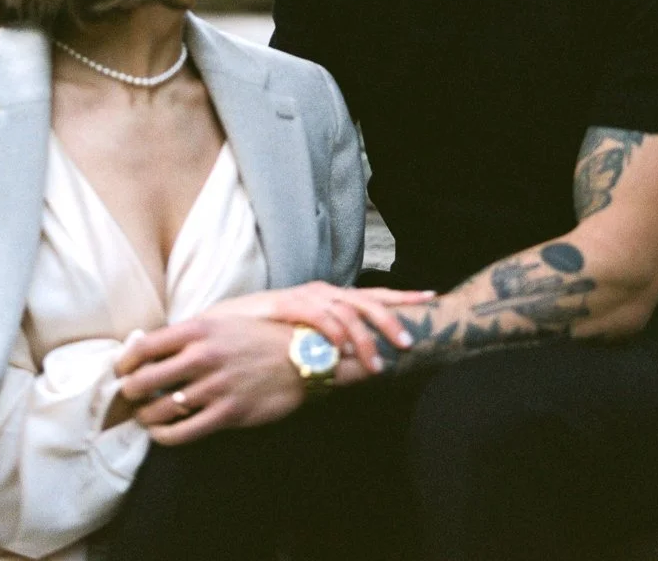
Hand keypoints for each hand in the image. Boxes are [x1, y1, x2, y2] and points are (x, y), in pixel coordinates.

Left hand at [115, 316, 305, 444]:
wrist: (301, 357)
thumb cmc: (258, 335)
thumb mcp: (223, 318)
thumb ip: (189, 331)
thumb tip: (151, 344)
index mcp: (199, 328)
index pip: (144, 346)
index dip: (124, 362)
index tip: (121, 371)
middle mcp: (203, 356)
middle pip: (144, 379)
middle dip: (129, 392)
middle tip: (127, 397)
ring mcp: (216, 386)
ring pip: (160, 409)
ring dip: (145, 416)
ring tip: (142, 415)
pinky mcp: (228, 413)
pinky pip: (183, 432)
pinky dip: (164, 436)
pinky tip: (161, 432)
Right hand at [198, 281, 434, 373]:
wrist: (225, 327)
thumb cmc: (267, 335)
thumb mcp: (308, 340)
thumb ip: (333, 347)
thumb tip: (358, 366)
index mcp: (333, 298)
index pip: (374, 295)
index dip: (402, 296)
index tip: (432, 297)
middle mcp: (323, 292)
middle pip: (367, 300)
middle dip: (391, 319)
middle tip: (408, 343)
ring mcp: (305, 296)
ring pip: (345, 310)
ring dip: (363, 338)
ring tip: (376, 365)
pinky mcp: (285, 303)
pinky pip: (317, 315)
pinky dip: (331, 331)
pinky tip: (341, 349)